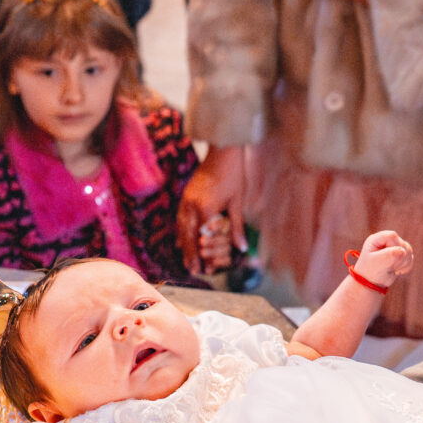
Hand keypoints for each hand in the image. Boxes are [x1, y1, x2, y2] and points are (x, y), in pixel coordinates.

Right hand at [177, 145, 246, 275]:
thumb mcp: (237, 202)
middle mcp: (192, 206)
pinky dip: (181, 232)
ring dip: (184, 246)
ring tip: (186, 261)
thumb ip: (236, 226)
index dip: (205, 255)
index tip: (208, 269)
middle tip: (192, 270)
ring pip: (182, 228)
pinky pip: (180, 219)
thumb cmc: (233, 174)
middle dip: (190, 255)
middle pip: (189, 236)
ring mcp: (186, 200)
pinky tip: (181, 241)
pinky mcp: (185, 196)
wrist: (222, 151)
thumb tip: (242, 247)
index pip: (204, 238)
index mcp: (206, 208)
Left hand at [351, 229, 413, 289]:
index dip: (395, 247)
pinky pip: (411, 258)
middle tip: (388, 267)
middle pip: (403, 244)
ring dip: (403, 263)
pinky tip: (396, 271)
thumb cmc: (370, 272)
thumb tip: (402, 251)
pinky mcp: (401, 254)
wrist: (371, 282)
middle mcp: (386, 241)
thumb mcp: (377, 263)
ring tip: (391, 269)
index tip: (389, 260)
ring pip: (409, 251)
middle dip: (399, 258)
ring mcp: (394, 247)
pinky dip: (405, 267)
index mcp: (376, 239)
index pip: (392, 236)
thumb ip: (389, 255)